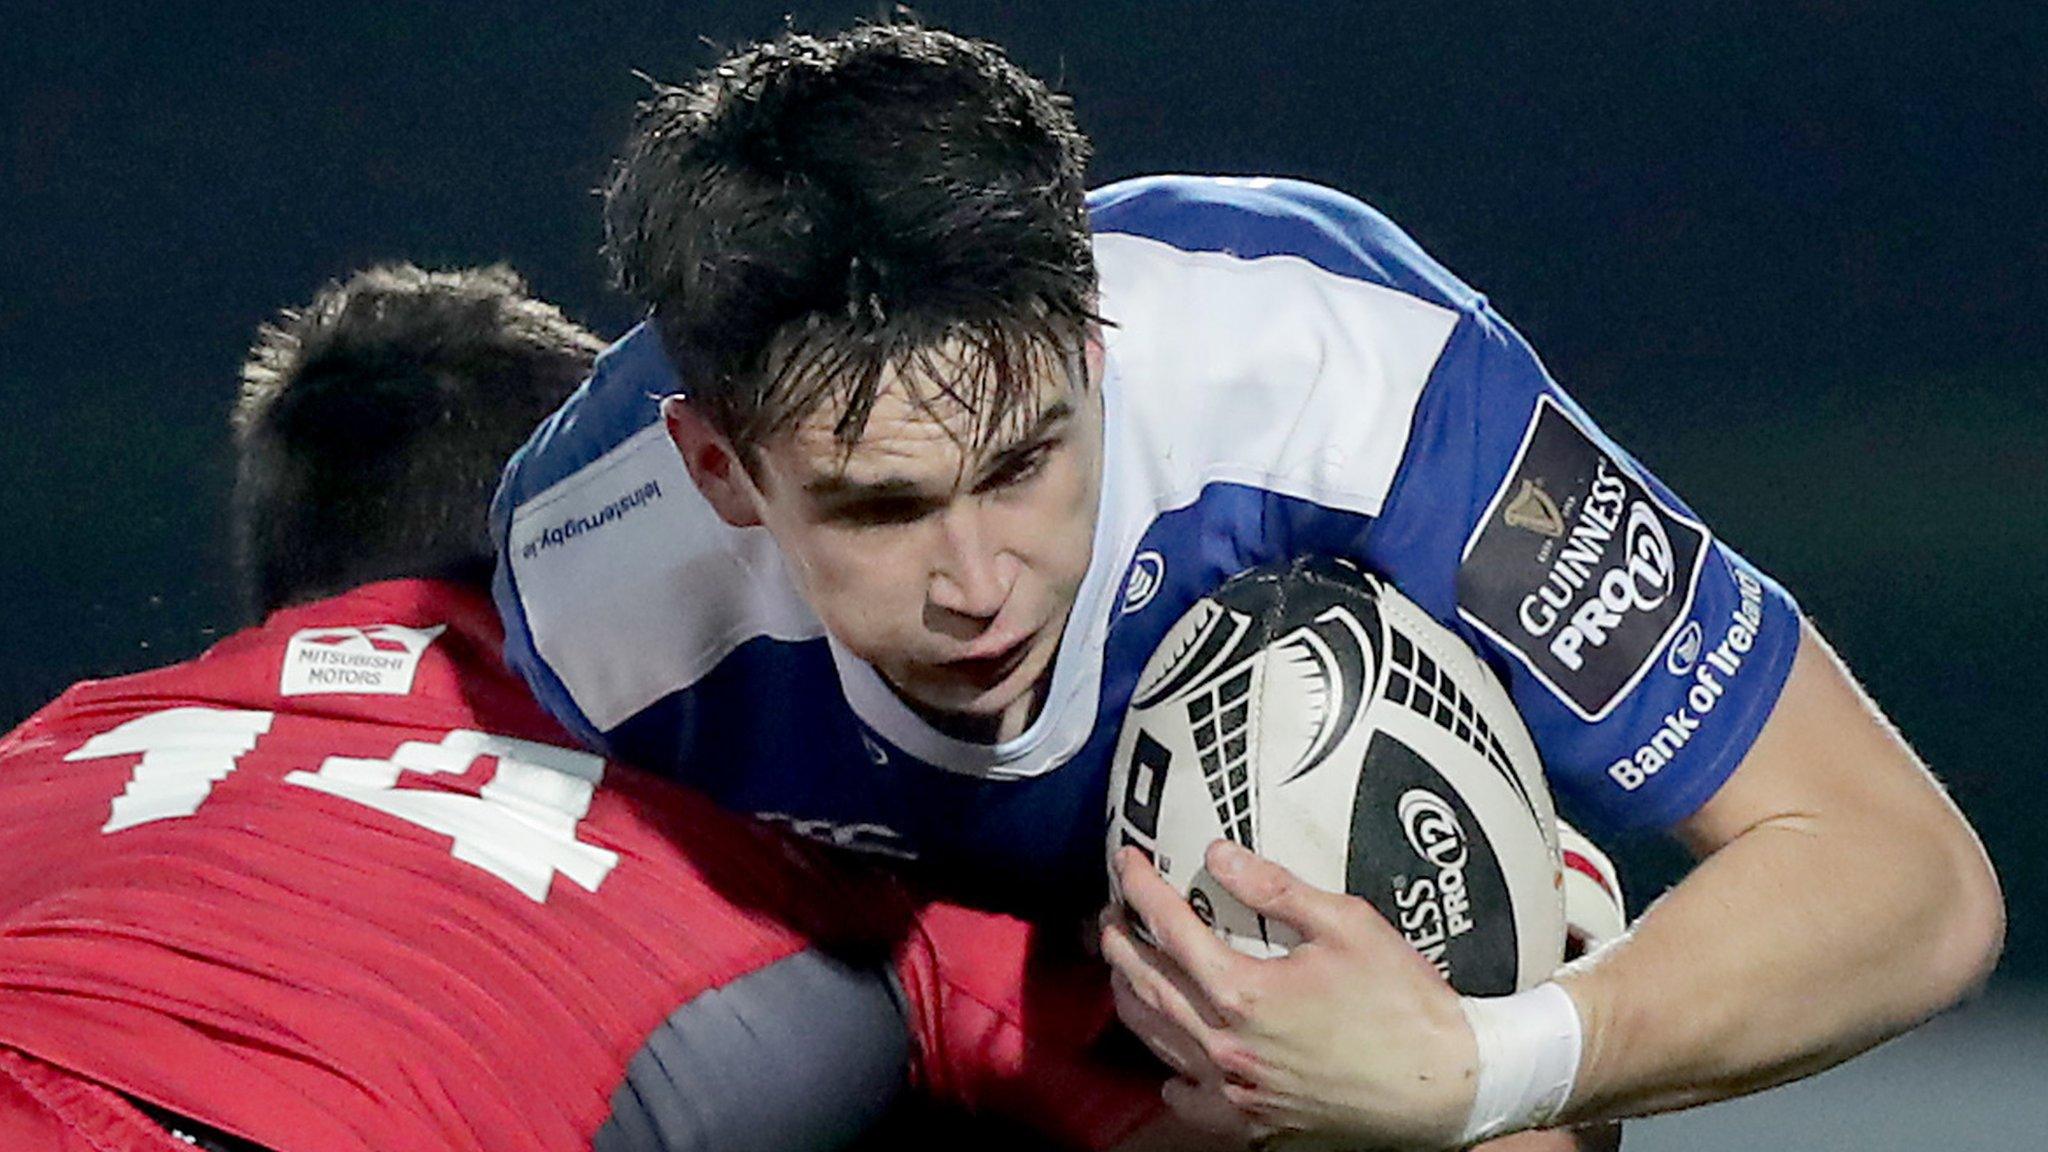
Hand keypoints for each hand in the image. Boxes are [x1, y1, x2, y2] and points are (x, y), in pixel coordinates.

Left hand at [1099, 841, 1479, 1150]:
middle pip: (1147, 985)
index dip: (1141, 888)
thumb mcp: (1347, 924)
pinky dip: (1169, 1073)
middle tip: (1111, 911)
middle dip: (1120, 941)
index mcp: (1244, 992)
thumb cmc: (1404, 1002)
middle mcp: (1227, 1047)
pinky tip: (1170, 1056)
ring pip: (1157, 1041)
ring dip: (1131, 997)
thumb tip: (1219, 855)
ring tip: (1123, 965)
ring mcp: (1236, 1091)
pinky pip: (1189, 1100)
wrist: (1449, 1084)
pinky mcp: (1255, 1121)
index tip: (1126, 861)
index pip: (1170, 928)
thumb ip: (1275, 888)